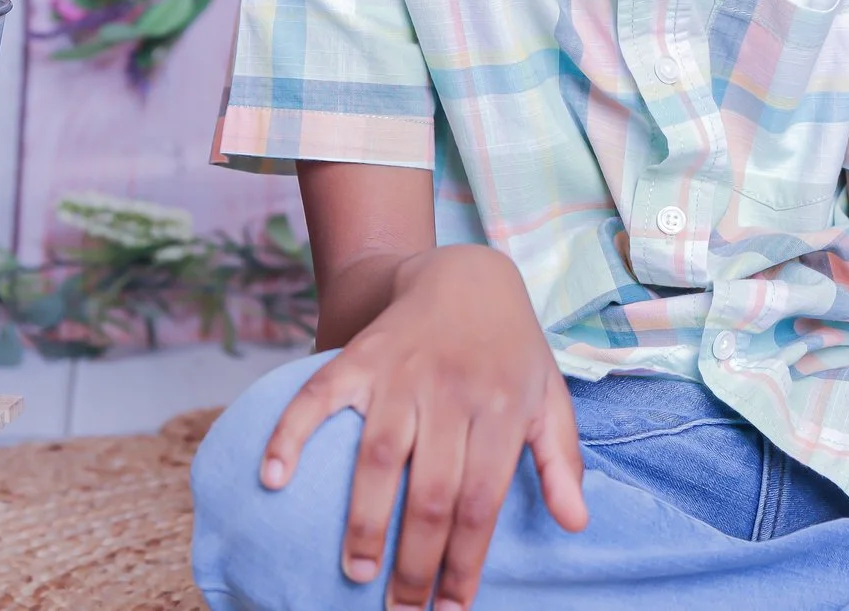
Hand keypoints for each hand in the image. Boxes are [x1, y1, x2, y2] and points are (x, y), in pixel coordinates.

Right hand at [259, 244, 586, 609]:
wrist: (466, 272)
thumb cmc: (511, 350)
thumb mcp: (548, 398)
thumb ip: (560, 461)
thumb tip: (574, 523)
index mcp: (501, 408)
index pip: (480, 502)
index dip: (465, 563)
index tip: (451, 610)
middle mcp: (449, 391)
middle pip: (430, 491)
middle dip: (415, 561)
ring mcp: (400, 372)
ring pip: (379, 455)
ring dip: (365, 519)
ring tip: (357, 571)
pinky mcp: (360, 357)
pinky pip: (318, 396)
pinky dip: (291, 434)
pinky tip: (274, 478)